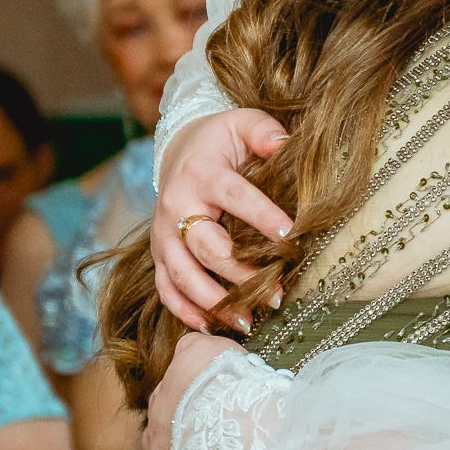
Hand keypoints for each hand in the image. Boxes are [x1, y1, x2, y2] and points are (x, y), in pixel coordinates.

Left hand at [145, 331, 242, 449]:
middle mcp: (158, 439)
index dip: (181, 407)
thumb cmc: (219, 381)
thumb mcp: (205, 348)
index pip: (167, 404)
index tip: (194, 410)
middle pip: (156, 446)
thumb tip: (194, 340)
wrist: (222, 415)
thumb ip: (196, 344)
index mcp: (166, 403)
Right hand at [152, 109, 294, 332]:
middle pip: (206, 247)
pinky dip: (184, 310)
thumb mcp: (243, 123)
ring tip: (247, 321)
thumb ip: (265, 131)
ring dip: (214, 301)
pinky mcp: (160, 254)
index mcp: (202, 173)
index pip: (234, 196)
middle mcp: (177, 206)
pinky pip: (165, 288)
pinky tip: (210, 326)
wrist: (179, 150)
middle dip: (241, 274)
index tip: (289, 235)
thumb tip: (284, 144)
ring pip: (182, 275)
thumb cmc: (221, 141)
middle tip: (276, 293)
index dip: (261, 215)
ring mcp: (164, 235)